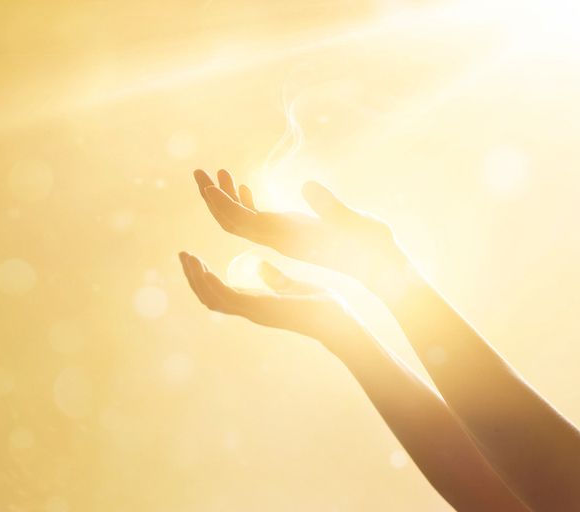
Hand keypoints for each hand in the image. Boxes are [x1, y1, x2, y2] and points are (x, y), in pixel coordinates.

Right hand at [178, 251, 362, 352]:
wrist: (337, 319)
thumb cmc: (319, 304)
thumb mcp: (291, 286)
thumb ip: (273, 277)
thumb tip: (261, 266)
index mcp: (255, 302)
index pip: (219, 291)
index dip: (202, 276)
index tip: (194, 257)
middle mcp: (249, 309)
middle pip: (208, 295)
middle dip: (193, 276)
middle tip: (182, 254)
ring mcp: (253, 312)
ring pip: (212, 297)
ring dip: (196, 278)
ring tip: (187, 257)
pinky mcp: (260, 310)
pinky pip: (227, 298)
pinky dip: (212, 284)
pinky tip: (203, 268)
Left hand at [192, 169, 407, 285]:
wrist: (382, 271)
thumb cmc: (372, 248)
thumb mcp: (353, 224)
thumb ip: (331, 207)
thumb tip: (308, 186)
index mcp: (288, 237)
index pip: (243, 223)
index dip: (222, 204)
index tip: (205, 187)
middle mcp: (280, 239)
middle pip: (233, 221)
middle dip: (213, 198)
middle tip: (197, 172)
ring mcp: (284, 238)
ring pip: (243, 221)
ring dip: (227, 198)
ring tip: (215, 172)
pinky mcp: (292, 236)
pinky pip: (259, 222)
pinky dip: (247, 204)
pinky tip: (244, 188)